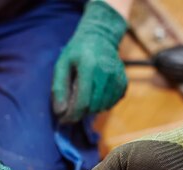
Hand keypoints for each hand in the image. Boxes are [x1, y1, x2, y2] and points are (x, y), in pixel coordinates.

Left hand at [52, 0, 127, 123]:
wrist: (101, 37)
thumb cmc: (77, 51)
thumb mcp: (62, 64)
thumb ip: (59, 88)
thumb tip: (60, 111)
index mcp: (89, 66)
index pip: (82, 101)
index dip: (72, 115)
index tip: (63, 120)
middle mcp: (106, 73)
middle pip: (93, 107)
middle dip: (80, 112)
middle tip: (71, 107)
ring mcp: (117, 78)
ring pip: (103, 107)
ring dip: (91, 109)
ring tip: (83, 97)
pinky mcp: (123, 82)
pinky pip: (112, 103)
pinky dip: (101, 104)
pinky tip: (95, 94)